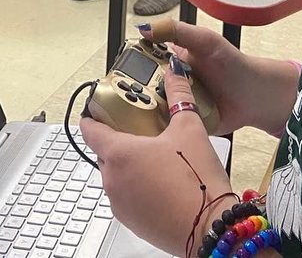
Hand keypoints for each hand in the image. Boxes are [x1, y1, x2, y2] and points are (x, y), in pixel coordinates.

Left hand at [81, 65, 231, 254]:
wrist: (212, 228)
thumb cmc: (197, 180)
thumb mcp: (189, 129)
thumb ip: (179, 96)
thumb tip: (175, 72)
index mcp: (118, 153)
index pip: (90, 130)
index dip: (93, 116)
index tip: (98, 110)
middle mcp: (112, 180)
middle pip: (104, 153)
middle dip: (117, 141)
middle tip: (138, 131)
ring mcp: (120, 204)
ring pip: (115, 176)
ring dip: (128, 166)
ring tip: (155, 157)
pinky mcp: (131, 223)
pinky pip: (126, 197)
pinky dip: (137, 187)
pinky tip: (161, 182)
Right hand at [142, 20, 292, 135]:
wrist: (255, 96)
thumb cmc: (233, 64)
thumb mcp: (204, 40)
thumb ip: (176, 30)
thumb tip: (145, 28)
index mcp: (171, 59)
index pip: (142, 60)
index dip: (129, 66)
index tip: (119, 73)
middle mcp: (171, 81)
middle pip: (142, 87)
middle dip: (134, 93)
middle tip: (127, 99)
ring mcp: (177, 103)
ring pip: (152, 108)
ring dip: (145, 112)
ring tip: (136, 117)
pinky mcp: (185, 123)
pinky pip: (167, 127)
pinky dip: (161, 128)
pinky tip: (153, 130)